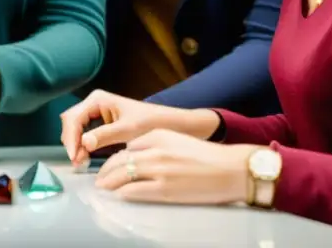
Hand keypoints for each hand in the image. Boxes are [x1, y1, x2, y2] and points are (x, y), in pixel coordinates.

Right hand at [59, 89, 216, 166]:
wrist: (173, 125)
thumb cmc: (153, 123)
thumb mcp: (129, 130)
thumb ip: (105, 136)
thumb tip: (83, 143)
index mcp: (98, 99)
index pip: (74, 118)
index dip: (71, 138)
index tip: (74, 156)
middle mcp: (94, 104)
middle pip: (71, 122)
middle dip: (71, 141)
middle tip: (76, 162)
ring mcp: (97, 114)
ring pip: (76, 128)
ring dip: (76, 144)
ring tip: (80, 162)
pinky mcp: (102, 124)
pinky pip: (86, 133)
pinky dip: (83, 145)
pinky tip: (86, 157)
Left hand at [95, 128, 257, 204]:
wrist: (232, 170)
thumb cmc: (206, 156)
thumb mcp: (175, 138)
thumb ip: (152, 141)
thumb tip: (132, 153)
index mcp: (157, 136)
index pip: (126, 147)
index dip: (114, 157)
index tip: (108, 164)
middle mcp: (155, 151)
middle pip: (120, 161)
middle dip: (106, 170)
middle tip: (99, 178)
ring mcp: (159, 171)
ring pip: (123, 176)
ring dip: (109, 182)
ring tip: (103, 187)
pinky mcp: (165, 190)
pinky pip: (135, 191)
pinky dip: (124, 193)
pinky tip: (119, 194)